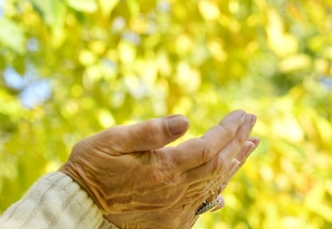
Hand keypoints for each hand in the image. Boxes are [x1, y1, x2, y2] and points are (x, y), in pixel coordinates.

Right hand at [58, 110, 258, 228]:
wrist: (78, 205)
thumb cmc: (91, 165)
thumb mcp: (114, 140)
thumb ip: (150, 132)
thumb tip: (185, 120)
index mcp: (163, 169)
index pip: (208, 147)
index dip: (228, 130)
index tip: (241, 113)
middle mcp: (174, 192)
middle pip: (218, 165)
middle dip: (238, 141)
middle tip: (252, 122)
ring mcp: (174, 210)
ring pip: (213, 185)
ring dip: (234, 164)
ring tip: (250, 146)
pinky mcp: (168, 221)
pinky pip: (200, 205)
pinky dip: (215, 191)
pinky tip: (223, 188)